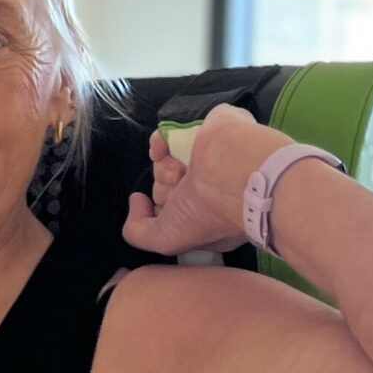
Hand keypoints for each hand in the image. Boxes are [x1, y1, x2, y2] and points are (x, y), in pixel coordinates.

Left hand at [122, 103, 277, 258]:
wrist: (236, 171)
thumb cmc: (207, 213)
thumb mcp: (168, 240)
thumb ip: (139, 231)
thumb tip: (137, 199)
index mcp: (211, 216)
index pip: (174, 212)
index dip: (164, 212)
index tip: (170, 212)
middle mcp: (212, 191)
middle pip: (169, 188)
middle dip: (167, 189)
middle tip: (183, 190)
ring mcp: (211, 161)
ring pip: (167, 163)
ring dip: (165, 168)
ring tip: (183, 171)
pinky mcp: (208, 132)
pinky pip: (170, 136)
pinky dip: (158, 143)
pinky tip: (160, 149)